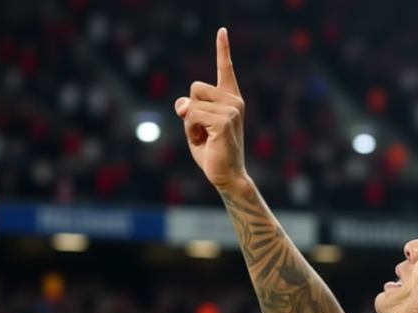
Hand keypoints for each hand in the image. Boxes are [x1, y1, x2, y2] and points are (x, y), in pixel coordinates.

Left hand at [175, 28, 250, 191]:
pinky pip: (191, 116)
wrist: (227, 177)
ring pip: (191, 103)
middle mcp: (234, 101)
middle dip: (189, 109)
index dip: (223, 49)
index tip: (222, 31)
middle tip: (202, 131)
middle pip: (195, 87)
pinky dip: (190, 131)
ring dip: (189, 123)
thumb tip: (183, 104)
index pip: (225, 69)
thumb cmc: (212, 152)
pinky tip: (204, 142)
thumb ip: (188, 109)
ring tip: (204, 138)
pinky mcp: (224, 120)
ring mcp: (232, 110)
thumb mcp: (194, 126)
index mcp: (230, 99)